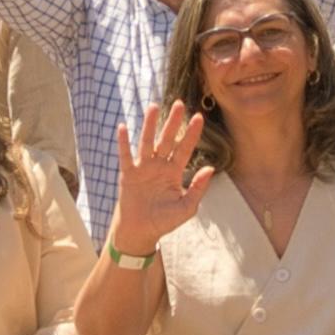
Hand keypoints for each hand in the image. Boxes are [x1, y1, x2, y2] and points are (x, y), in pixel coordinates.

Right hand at [107, 102, 214, 255]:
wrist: (141, 231)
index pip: (185, 149)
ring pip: (147, 142)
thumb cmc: (164, 220)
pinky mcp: (128, 175)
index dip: (191, 134)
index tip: (199, 117)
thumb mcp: (186, 207)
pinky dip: (124, 142)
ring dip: (150, 125)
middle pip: (167, 139)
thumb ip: (197, 188)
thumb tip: (210, 168)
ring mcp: (143, 168)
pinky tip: (124, 127)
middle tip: (179, 103)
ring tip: (153, 106)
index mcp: (174, 172)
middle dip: (173, 122)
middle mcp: (159, 165)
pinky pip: (126, 156)